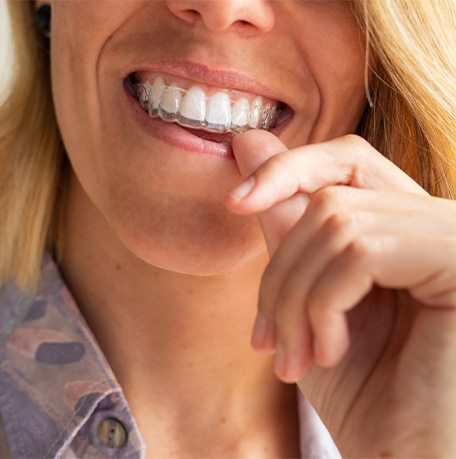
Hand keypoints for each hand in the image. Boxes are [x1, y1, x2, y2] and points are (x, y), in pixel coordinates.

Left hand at [225, 130, 455, 456]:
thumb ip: (284, 219)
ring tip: (294, 357)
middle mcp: (437, 221)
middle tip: (267, 338)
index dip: (287, 169)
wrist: (407, 458)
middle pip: (328, 197)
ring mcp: (450, 237)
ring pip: (334, 223)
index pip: (346, 160)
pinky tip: (328, 351)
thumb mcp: (307, 297)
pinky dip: (323, 304)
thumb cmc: (364, 392)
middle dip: (280, 270)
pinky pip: (358, 249)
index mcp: (405, 228)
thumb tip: (249, 140)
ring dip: (296, 299)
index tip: (235, 201)